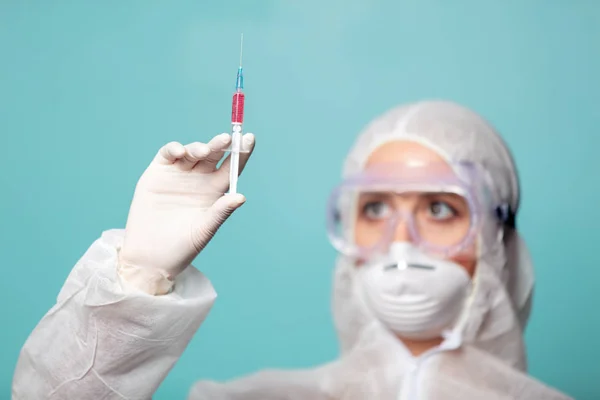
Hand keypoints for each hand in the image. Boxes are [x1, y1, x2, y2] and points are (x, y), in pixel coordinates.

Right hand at [118, 133, 254, 293]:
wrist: (151, 257)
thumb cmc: (182, 246)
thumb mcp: (204, 230)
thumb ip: (220, 212)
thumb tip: (241, 197)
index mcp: (215, 190)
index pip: (232, 167)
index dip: (242, 152)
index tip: (250, 139)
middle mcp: (199, 178)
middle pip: (213, 155)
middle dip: (221, 145)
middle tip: (227, 139)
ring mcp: (178, 174)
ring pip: (192, 151)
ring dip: (199, 147)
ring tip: (204, 151)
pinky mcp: (158, 172)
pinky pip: (168, 154)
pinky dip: (174, 149)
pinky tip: (180, 152)